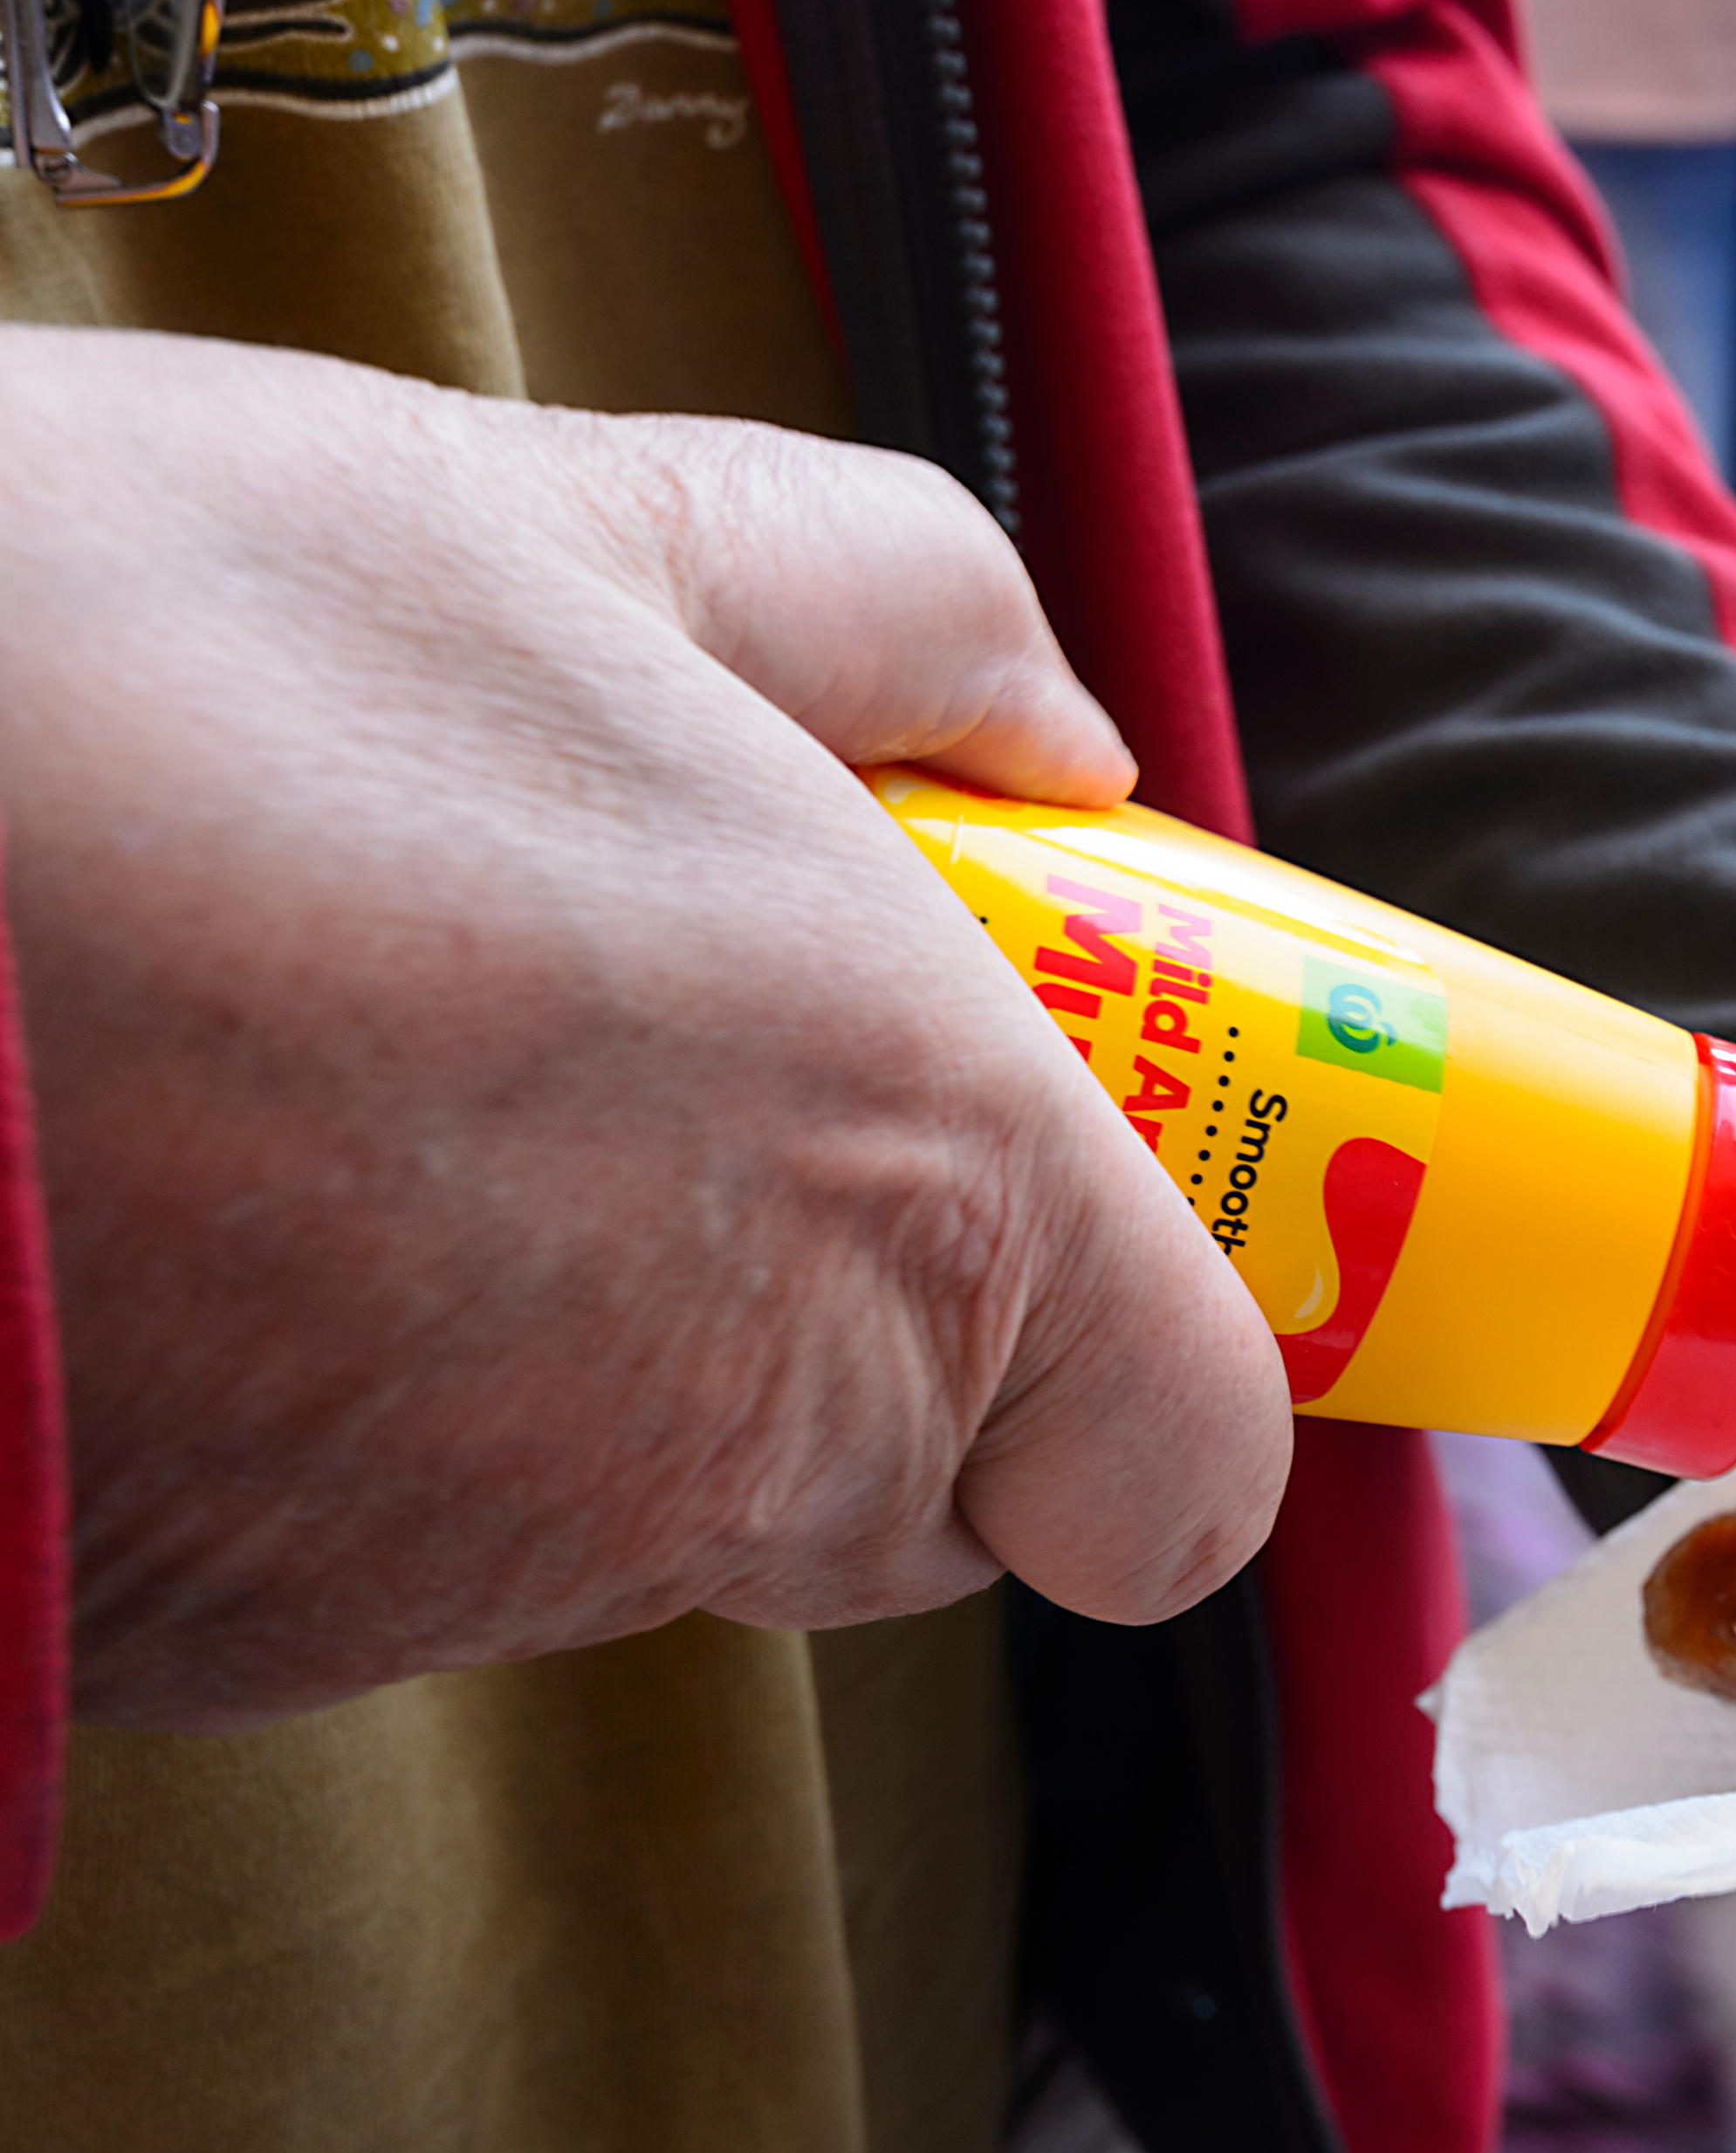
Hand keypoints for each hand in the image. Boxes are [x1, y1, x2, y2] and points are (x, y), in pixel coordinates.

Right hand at [0, 326, 1297, 1725]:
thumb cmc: (128, 678)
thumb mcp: (562, 520)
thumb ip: (897, 613)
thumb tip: (1050, 716)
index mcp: (915, 1177)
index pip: (1190, 1469)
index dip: (1159, 1361)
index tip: (1070, 1196)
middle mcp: (748, 1424)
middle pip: (940, 1484)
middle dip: (887, 1311)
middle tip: (716, 1059)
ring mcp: (495, 1559)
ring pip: (685, 1503)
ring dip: (636, 1332)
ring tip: (419, 1055)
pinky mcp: (268, 1632)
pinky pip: (446, 1539)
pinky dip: (409, 1397)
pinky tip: (256, 1170)